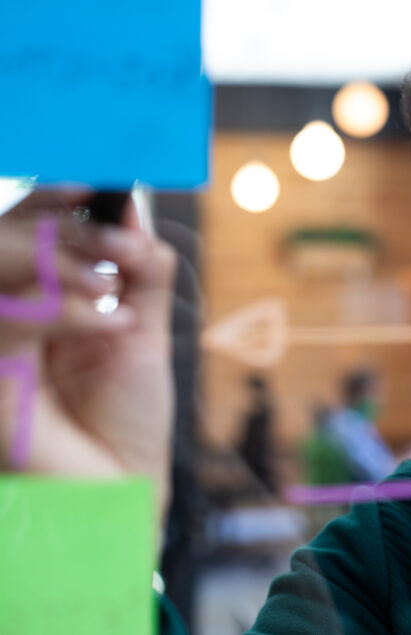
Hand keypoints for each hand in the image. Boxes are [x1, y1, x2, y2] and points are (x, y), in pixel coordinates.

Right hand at [0, 190, 177, 517]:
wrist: (122, 485)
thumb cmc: (127, 416)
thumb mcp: (143, 331)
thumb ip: (140, 269)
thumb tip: (133, 207)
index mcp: (41, 296)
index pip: (30, 226)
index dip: (54, 196)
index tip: (96, 179)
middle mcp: (8, 314)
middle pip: (1, 235)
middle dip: (64, 226)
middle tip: (116, 244)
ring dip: (60, 260)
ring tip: (112, 286)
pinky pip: (5, 319)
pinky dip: (61, 308)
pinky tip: (105, 320)